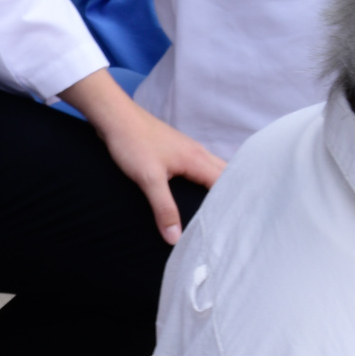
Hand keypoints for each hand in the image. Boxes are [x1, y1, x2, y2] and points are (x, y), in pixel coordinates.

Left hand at [59, 68, 224, 244]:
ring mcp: (187, 150)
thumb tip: (176, 238)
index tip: (239, 223)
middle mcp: (197, 152)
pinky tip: (196, 192)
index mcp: (197, 159)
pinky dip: (204, 180)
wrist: (115, 117)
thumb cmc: (132, 143)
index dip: (233, 203)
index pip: (227, 183)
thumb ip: (164, 208)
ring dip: (218, 187)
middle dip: (231, 195)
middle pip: (225, 175)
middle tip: (235, 220)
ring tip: (220, 210)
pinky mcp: (175, 150)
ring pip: (213, 170)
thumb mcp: (149, 179)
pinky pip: (199, 167)